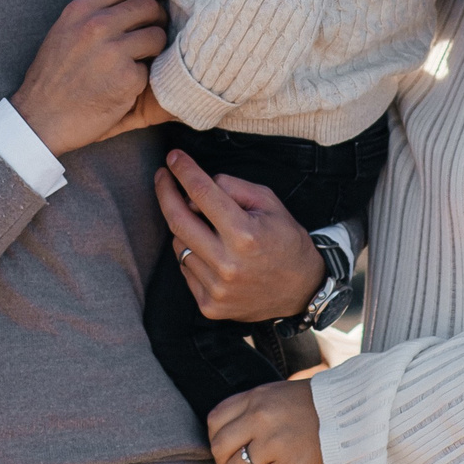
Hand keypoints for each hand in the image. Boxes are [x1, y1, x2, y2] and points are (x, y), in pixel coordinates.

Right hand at [13, 0, 167, 156]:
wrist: (39, 120)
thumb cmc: (53, 77)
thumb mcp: (63, 31)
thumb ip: (93, 11)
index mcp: (80, 9)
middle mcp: (97, 25)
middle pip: (149, 6)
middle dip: (157, 19)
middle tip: (151, 33)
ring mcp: (113, 51)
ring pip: (157, 35)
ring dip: (154, 49)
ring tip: (138, 61)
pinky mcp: (127, 79)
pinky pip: (151, 68)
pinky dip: (143, 78)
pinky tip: (125, 86)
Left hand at [154, 149, 325, 322]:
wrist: (301, 291)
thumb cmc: (285, 240)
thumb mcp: (269, 202)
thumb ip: (232, 187)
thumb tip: (194, 186)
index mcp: (244, 234)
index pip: (202, 193)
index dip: (183, 171)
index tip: (172, 158)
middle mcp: (227, 264)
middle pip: (178, 220)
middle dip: (165, 192)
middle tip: (162, 177)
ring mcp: (216, 288)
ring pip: (179, 245)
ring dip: (185, 228)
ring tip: (206, 226)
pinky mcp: (209, 305)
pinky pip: (185, 269)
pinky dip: (192, 254)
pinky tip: (210, 252)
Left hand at [208, 380, 325, 463]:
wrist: (355, 413)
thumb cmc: (319, 406)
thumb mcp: (280, 395)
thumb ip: (255, 412)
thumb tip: (236, 446)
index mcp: (256, 397)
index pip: (216, 420)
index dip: (217, 441)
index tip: (227, 453)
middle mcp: (260, 416)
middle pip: (220, 448)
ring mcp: (275, 440)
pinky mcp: (292, 463)